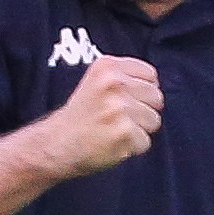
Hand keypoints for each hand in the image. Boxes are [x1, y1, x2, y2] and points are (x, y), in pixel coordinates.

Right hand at [34, 56, 161, 178]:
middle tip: (118, 119)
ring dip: (138, 131)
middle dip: (143, 111)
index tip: (126, 101)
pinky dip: (132, 148)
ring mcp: (119, 108)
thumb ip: (124, 77)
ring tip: (113, 131)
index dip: (143, 92)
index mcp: (108, 66)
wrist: (57, 144)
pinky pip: (145, 142)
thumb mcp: (96, 82)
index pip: (150, 75)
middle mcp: (114, 83)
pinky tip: (112, 143)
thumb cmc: (81, 116)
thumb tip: (155, 86)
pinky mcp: (124, 132)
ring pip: (154, 120)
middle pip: (156, 97)